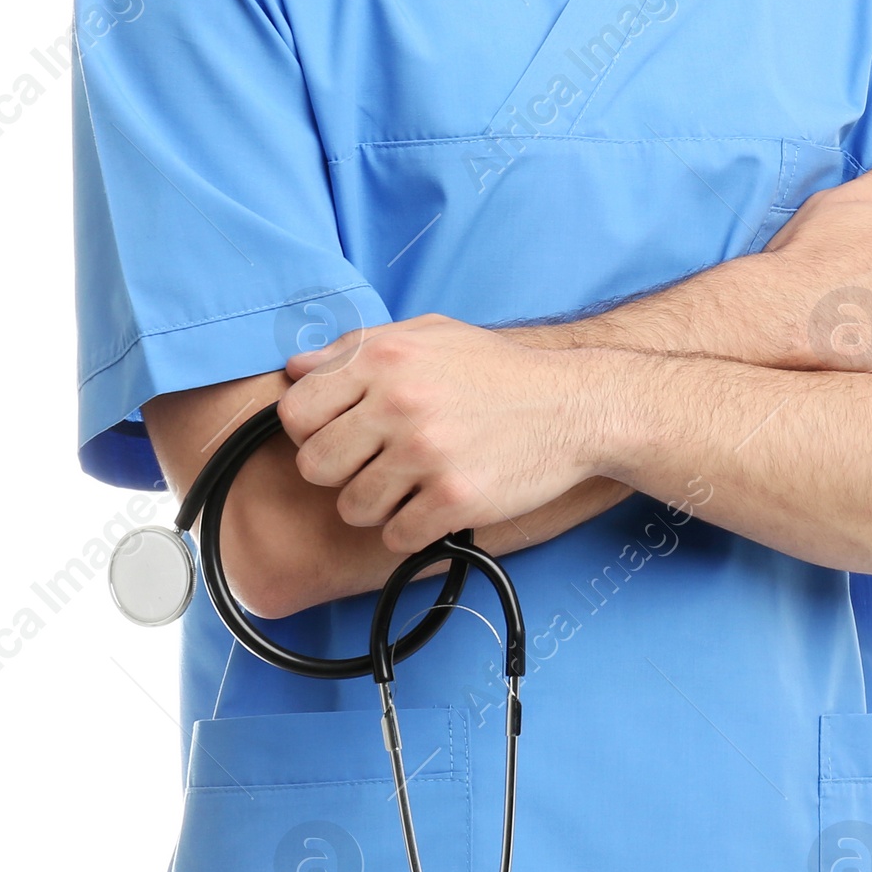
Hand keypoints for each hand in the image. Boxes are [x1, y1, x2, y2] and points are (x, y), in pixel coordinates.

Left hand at [279, 314, 607, 554]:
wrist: (575, 406)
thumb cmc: (498, 371)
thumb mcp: (430, 335)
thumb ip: (359, 347)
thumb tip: (296, 368)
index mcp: (385, 358)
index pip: (295, 412)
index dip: (310, 430)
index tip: (340, 435)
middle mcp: (399, 403)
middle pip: (314, 466)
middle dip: (340, 472)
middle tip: (376, 464)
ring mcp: (426, 453)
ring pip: (352, 507)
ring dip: (378, 504)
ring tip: (413, 484)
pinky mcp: (455, 498)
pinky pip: (396, 536)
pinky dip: (412, 528)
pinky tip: (436, 504)